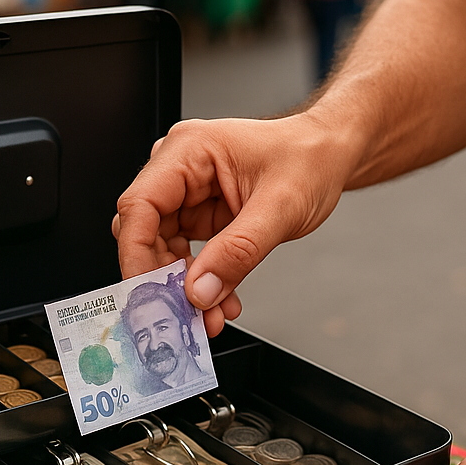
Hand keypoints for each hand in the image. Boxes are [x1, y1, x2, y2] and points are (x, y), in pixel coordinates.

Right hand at [112, 113, 354, 334]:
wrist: (329, 156)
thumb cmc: (309, 159)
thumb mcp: (281, 207)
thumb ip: (239, 251)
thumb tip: (199, 290)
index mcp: (189, 150)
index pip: (139, 205)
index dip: (136, 254)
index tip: (147, 293)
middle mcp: (179, 169)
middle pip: (144, 232)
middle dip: (163, 279)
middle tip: (185, 313)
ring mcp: (186, 194)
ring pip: (161, 250)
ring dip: (183, 287)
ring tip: (212, 314)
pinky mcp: (197, 215)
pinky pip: (183, 256)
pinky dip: (199, 282)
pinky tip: (220, 300)